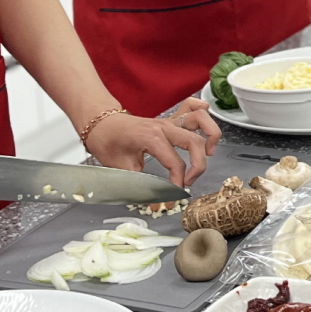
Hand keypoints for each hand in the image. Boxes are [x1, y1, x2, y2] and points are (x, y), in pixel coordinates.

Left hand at [83, 105, 220, 189]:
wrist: (100, 122)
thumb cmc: (107, 142)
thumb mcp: (119, 167)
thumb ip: (138, 184)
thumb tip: (154, 203)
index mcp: (151, 137)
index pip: (175, 162)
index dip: (176, 184)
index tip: (171, 199)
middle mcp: (164, 126)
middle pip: (194, 142)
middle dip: (198, 166)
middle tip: (188, 183)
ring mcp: (169, 121)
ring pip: (200, 119)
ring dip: (211, 135)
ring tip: (209, 154)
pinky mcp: (170, 120)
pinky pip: (192, 108)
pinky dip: (203, 115)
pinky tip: (204, 131)